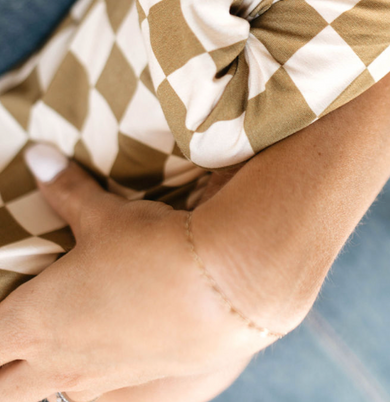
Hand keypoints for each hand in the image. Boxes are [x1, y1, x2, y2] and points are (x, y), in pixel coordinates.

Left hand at [0, 149, 267, 401]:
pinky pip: (98, 395)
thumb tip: (36, 156)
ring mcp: (97, 382)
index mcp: (34, 321)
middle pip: (4, 386)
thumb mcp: (105, 215)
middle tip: (14, 337)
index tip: (2, 303)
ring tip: (60, 343)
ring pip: (51, 393)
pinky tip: (109, 353)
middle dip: (2, 365)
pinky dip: (92, 379)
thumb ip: (66, 190)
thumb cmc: (153, 250)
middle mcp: (57, 363)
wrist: (224, 289)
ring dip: (44, 374)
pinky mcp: (137, 389)